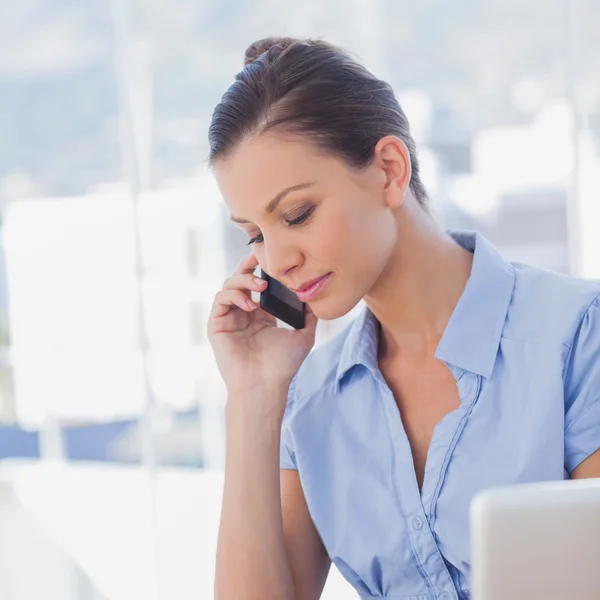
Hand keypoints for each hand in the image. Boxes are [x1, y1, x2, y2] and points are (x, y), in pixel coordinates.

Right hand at [208, 253, 317, 404]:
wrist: (265, 386)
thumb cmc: (282, 366)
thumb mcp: (303, 336)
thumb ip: (309, 316)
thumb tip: (316, 297)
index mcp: (261, 315)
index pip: (257, 284)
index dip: (261, 269)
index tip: (272, 257)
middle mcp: (243, 314)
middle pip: (239, 279)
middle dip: (247, 265)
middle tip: (260, 257)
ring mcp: (229, 319)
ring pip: (228, 286)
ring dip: (243, 280)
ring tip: (261, 286)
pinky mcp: (217, 326)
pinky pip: (220, 300)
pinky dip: (234, 296)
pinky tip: (250, 305)